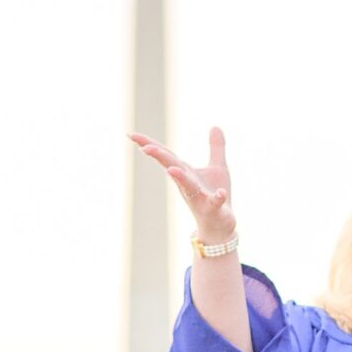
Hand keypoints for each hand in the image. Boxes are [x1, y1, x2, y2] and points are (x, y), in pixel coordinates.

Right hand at [128, 124, 236, 241]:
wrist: (220, 226)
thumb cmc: (214, 196)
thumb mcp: (218, 167)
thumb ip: (216, 147)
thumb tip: (215, 126)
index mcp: (186, 172)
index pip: (166, 156)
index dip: (149, 144)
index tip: (131, 135)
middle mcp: (188, 184)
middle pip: (171, 167)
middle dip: (159, 158)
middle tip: (144, 147)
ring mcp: (199, 197)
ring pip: (188, 186)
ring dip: (180, 178)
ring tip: (171, 169)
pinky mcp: (213, 209)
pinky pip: (214, 203)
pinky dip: (217, 198)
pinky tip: (220, 193)